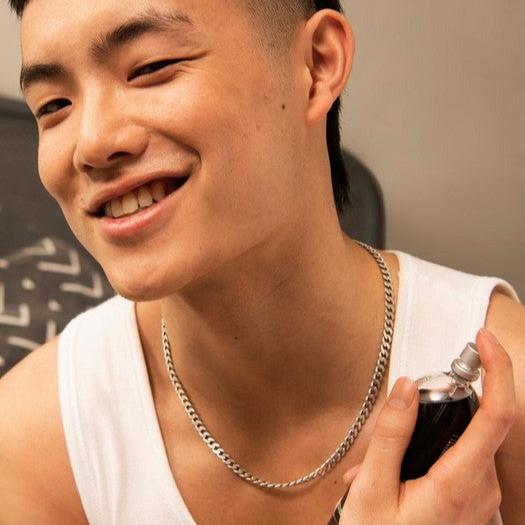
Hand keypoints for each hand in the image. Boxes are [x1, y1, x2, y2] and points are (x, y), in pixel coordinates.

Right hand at [339, 328, 515, 524]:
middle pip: (480, 423)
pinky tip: (397, 474)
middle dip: (441, 408)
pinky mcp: (473, 504)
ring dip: (428, 438)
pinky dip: (432, 455)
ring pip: (466, 444)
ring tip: (380, 464)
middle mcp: (482, 492)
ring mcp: (480, 500)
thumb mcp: (373, 489)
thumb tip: (406, 389)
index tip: (485, 341)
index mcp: (460, 484)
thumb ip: (392, 434)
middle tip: (400, 412)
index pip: (498, 415)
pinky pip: (461, 462)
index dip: (498, 371)